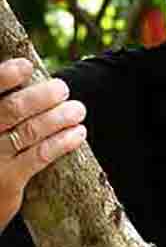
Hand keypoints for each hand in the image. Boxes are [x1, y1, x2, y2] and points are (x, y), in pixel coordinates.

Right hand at [0, 58, 86, 231]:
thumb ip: (3, 111)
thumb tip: (31, 82)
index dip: (3, 76)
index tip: (25, 66)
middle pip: (11, 109)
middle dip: (41, 96)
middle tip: (62, 88)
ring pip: (29, 131)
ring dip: (59, 117)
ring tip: (78, 110)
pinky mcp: (7, 181)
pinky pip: (40, 156)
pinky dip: (62, 142)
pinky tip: (78, 134)